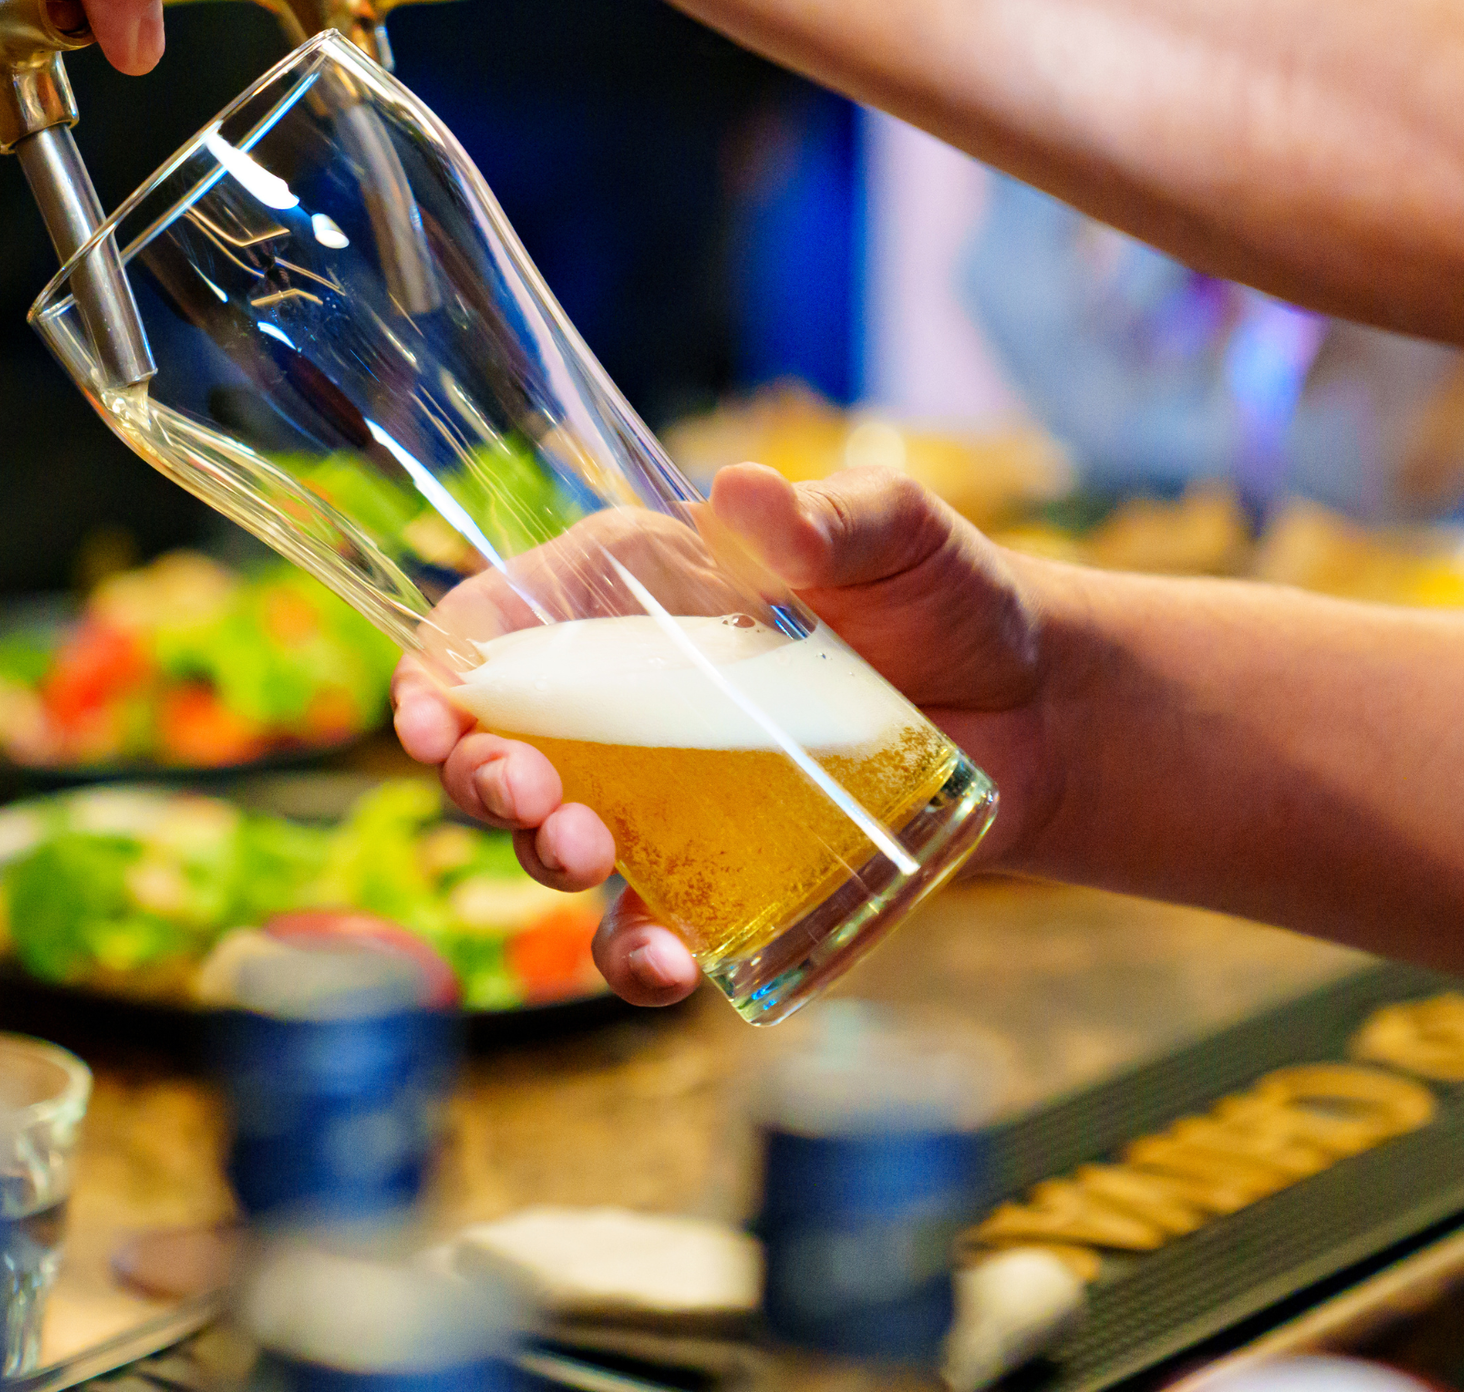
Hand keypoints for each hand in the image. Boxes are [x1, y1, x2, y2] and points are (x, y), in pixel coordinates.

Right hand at [392, 464, 1070, 1006]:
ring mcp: (656, 799)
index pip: (487, 630)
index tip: (427, 721)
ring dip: (543, 865)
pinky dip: (637, 960)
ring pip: (550, 847)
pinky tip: (670, 968)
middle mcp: (617, 702)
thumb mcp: (896, 535)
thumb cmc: (945, 597)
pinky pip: (646, 930)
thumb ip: (828, 518)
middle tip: (531, 798)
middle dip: (481, 780)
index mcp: (620, 596)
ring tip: (591, 861)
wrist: (1037, 714)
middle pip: (493, 748)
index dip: (432, 676)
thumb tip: (747, 494)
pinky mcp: (711, 878)